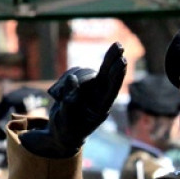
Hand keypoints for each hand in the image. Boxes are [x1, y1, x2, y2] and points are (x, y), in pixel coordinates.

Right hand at [21, 43, 126, 157]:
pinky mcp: (80, 84)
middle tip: (119, 45)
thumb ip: (69, 99)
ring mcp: (90, 88)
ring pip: (84, 72)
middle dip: (111, 59)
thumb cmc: (67, 130)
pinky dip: (65, 79)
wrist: (61, 133)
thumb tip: (72, 77)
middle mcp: (98, 95)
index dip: (117, 74)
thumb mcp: (65, 119)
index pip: (112, 88)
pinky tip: (57, 93)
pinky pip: (74, 73)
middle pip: (107, 73)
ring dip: (71, 79)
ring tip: (56, 96)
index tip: (122, 61)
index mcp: (101, 107)